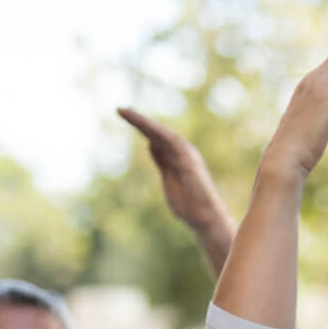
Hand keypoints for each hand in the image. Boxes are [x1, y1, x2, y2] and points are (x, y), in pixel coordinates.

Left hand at [116, 108, 232, 234]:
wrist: (206, 219)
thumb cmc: (189, 204)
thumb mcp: (168, 179)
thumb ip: (161, 161)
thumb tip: (151, 144)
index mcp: (175, 156)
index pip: (156, 138)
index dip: (141, 126)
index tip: (125, 115)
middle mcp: (182, 151)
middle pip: (158, 132)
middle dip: (140, 120)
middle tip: (121, 109)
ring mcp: (187, 155)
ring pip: (163, 134)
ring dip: (145, 122)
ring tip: (127, 113)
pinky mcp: (189, 162)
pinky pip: (172, 143)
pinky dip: (158, 133)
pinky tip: (144, 125)